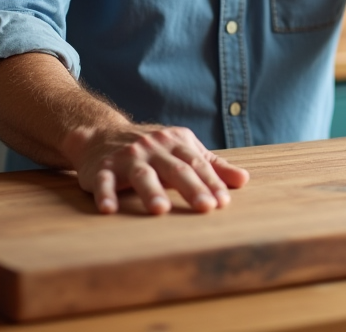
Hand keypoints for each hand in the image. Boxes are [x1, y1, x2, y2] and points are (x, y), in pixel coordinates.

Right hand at [63, 124, 249, 214]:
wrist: (101, 135)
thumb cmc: (152, 149)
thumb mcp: (182, 150)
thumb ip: (212, 166)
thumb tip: (244, 180)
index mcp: (176, 142)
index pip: (198, 164)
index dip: (211, 182)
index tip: (223, 202)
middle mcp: (153, 147)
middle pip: (175, 169)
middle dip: (192, 188)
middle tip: (205, 207)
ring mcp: (126, 157)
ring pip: (142, 174)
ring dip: (150, 192)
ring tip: (161, 210)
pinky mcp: (101, 169)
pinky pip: (103, 182)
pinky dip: (105, 194)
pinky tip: (109, 209)